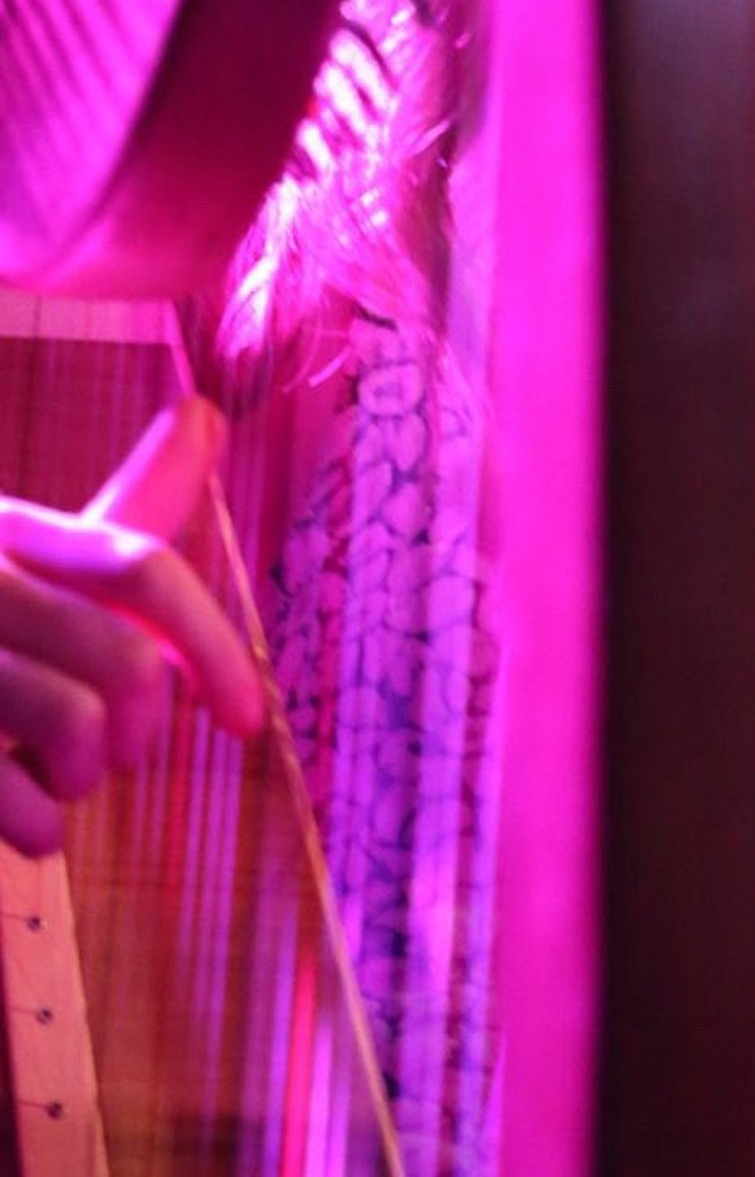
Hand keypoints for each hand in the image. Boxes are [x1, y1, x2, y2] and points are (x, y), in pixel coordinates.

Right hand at [0, 398, 265, 857]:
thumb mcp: (39, 553)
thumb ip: (130, 500)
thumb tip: (208, 410)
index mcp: (12, 530)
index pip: (142, 572)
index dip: (214, 647)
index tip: (250, 719)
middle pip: (124, 659)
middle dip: (141, 725)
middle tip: (113, 745)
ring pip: (74, 724)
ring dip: (84, 775)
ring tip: (59, 773)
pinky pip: (10, 795)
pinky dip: (39, 825)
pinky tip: (30, 822)